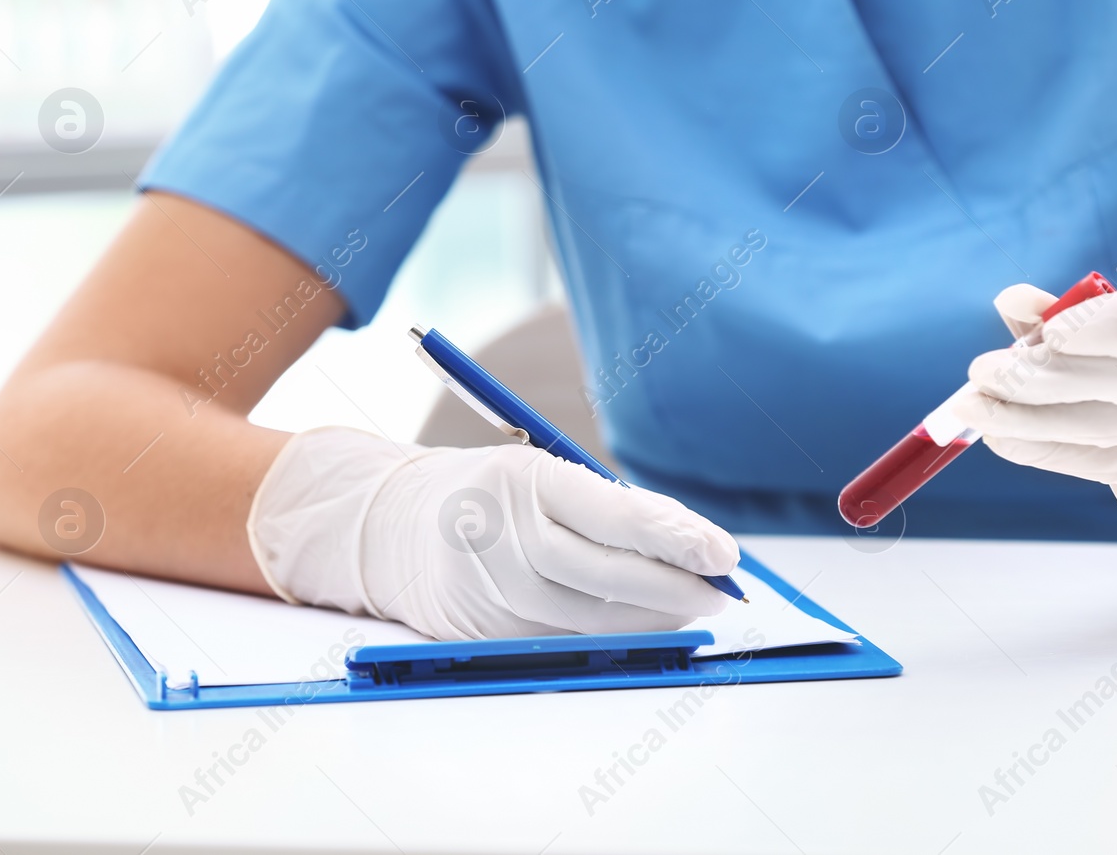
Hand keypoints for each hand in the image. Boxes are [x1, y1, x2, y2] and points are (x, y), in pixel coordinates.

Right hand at [248, 427, 738, 638]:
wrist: (391, 529)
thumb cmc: (490, 493)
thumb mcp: (538, 474)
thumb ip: (610, 506)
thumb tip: (694, 546)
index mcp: (518, 479)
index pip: (613, 514)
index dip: (676, 538)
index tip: (725, 555)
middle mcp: (498, 535)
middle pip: (604, 575)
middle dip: (675, 587)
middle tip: (721, 590)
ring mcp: (488, 590)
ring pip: (590, 619)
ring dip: (653, 618)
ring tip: (694, 605)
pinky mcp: (486, 633)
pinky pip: (566, 641)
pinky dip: (614, 635)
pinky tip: (647, 624)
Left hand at [949, 282, 1116, 556]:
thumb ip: (1062, 309)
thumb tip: (1010, 300)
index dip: (1107, 325)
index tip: (1051, 333)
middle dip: (1040, 376)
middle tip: (983, 370)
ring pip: (1096, 425)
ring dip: (1023, 416)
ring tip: (971, 404)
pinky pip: (1084, 461)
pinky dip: (1033, 446)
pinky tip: (996, 432)